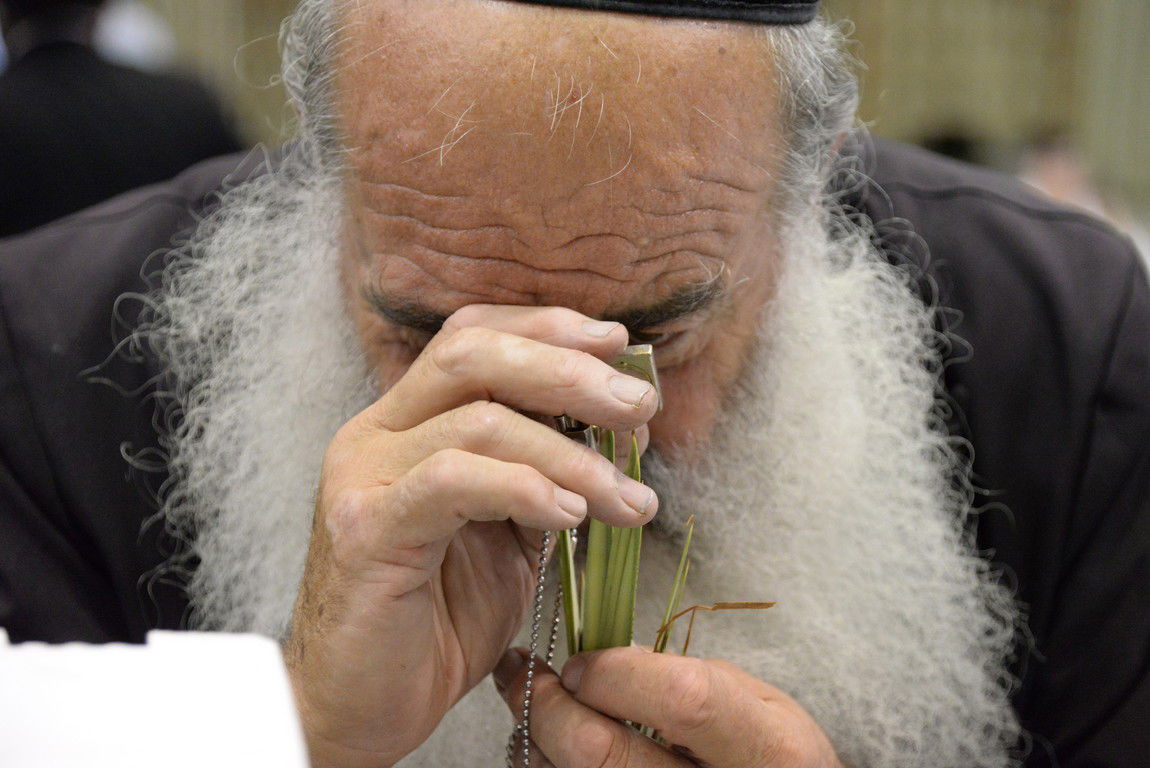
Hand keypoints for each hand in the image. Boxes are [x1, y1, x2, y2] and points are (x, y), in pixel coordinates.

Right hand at [283, 305, 658, 767]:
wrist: (359, 708)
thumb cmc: (435, 622)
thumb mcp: (506, 535)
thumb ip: (542, 476)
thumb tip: (621, 431)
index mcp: (405, 423)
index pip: (472, 337)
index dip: (548, 328)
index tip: (619, 343)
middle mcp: (376, 434)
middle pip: (472, 354)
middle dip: (570, 371)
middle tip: (640, 407)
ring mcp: (364, 476)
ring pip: (477, 420)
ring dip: (573, 454)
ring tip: (628, 500)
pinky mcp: (365, 529)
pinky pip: (454, 481)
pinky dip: (525, 488)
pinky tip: (571, 516)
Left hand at [495, 646, 843, 767]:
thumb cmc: (772, 757)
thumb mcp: (760, 708)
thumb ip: (690, 678)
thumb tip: (606, 662)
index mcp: (765, 747)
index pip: (678, 699)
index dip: (614, 674)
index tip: (579, 664)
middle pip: (598, 751)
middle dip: (547, 704)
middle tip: (524, 673)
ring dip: (534, 739)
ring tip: (530, 710)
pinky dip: (546, 767)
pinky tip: (547, 748)